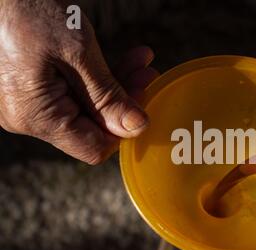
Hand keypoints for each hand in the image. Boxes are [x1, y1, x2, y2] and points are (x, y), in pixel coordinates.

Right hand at [0, 0, 157, 163]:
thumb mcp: (77, 53)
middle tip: (146, 73)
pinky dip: (94, 78)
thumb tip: (137, 128)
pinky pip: (70, 94)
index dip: (124, 129)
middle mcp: (27, 118)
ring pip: (85, 108)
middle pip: (91, 126)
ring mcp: (26, 105)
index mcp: (36, 117)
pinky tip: (119, 60)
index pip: (94, 147)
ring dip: (114, 85)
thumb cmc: (28, 9)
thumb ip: (108, 96)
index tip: (144, 99)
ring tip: (139, 61)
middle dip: (123, 100)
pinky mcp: (28, 89)